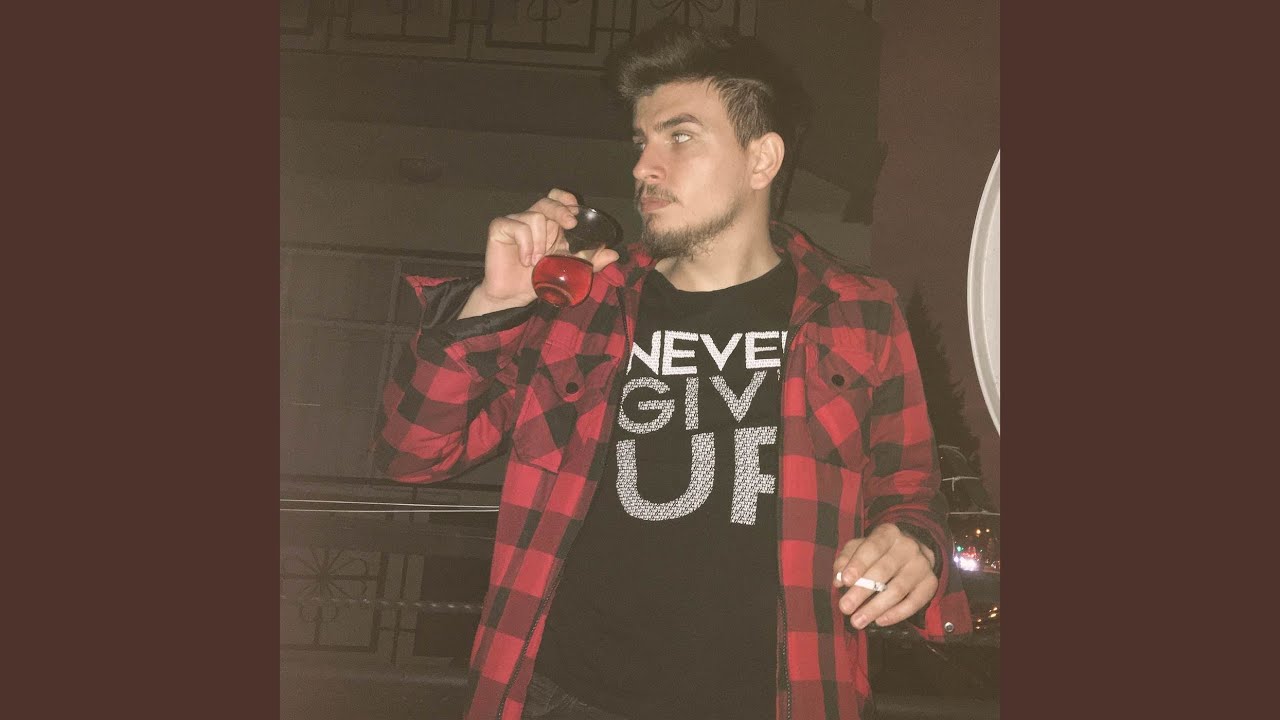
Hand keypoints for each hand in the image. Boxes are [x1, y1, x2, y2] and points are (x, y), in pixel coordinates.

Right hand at [460, 189, 619, 317]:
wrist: (512, 297)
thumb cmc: (537, 280)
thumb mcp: (568, 270)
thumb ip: (590, 262)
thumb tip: (614, 254)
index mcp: (549, 224)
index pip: (557, 199)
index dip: (566, 199)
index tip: (576, 211)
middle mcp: (532, 219)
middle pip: (547, 201)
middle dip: (561, 210)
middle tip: (571, 224)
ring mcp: (515, 222)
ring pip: (535, 216)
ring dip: (541, 240)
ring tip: (536, 260)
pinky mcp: (500, 228)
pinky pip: (517, 226)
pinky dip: (525, 244)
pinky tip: (524, 259)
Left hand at [832, 524, 937, 629]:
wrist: (912, 553)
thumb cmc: (878, 552)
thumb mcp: (859, 548)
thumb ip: (846, 559)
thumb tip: (838, 578)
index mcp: (888, 534)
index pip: (873, 548)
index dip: (858, 565)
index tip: (844, 581)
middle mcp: (908, 547)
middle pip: (884, 571)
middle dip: (862, 592)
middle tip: (845, 608)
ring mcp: (922, 565)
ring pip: (898, 590)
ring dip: (875, 608)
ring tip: (857, 621)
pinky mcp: (930, 583)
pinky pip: (914, 602)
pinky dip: (896, 614)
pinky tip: (879, 621)